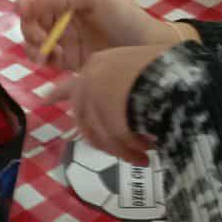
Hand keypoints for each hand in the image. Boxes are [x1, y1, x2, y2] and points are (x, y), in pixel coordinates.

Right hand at [17, 0, 180, 70]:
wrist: (147, 51)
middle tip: (41, 38)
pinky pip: (45, 59)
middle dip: (29, 27)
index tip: (24, 12)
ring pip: (32, 40)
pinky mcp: (67, 61)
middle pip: (30, 19)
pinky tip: (55, 62)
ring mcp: (64, 39)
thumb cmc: (126, 18)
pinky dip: (43, 60)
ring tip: (48, 53)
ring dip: (32, 46)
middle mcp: (62, 16)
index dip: (25, 2)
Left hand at [67, 44, 180, 163]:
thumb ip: (122, 87)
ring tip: (141, 157)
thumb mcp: (139, 70)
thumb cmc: (168, 68)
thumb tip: (120, 111)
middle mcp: (91, 80)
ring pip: (100, 134)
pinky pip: (115, 143)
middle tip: (122, 150)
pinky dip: (128, 153)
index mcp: (98, 63)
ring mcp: (96, 98)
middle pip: (84, 118)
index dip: (57, 93)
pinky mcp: (107, 117)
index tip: (42, 100)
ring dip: (121, 149)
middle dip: (101, 138)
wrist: (179, 73)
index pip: (70, 83)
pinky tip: (144, 157)